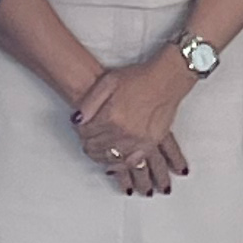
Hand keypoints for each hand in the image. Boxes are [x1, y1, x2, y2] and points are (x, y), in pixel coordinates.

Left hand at [70, 52, 194, 194]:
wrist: (166, 80)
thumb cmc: (138, 78)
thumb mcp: (108, 81)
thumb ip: (89, 103)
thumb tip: (76, 121)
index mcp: (110, 116)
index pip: (85, 133)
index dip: (80, 130)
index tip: (81, 127)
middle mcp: (123, 132)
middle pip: (95, 147)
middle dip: (87, 143)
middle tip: (88, 139)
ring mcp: (138, 141)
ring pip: (110, 158)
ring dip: (101, 155)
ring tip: (98, 150)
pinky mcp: (150, 145)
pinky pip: (131, 163)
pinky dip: (120, 165)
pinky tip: (115, 162)